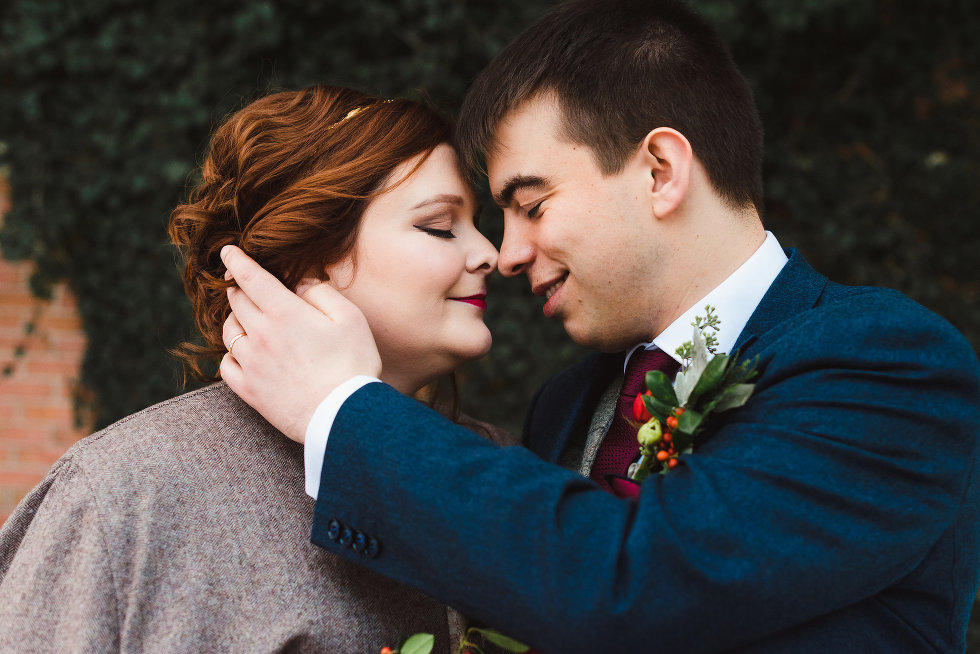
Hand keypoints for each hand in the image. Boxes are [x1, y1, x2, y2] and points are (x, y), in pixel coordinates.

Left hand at [219, 245, 381, 442]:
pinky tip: (243, 354)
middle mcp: (261, 334)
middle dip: (238, 288)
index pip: (251, 277)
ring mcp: (251, 364)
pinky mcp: (249, 390)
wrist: (343, 415)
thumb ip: (322, 293)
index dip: (237, 260)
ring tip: (246, 319)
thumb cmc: (353, 364)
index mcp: (285, 312)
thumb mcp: (350, 318)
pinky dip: (231, 354)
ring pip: (228, 331)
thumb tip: (301, 283)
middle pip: (237, 301)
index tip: (228, 251)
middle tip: (245, 286)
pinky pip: (226, 364)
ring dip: (234, 319)